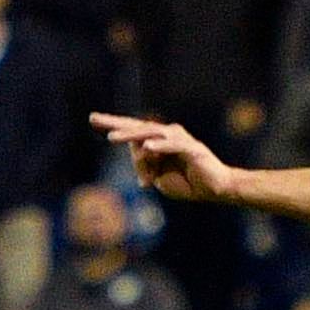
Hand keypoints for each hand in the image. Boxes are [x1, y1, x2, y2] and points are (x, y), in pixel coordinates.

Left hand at [92, 112, 234, 201]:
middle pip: (138, 127)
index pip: (134, 131)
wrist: (216, 190)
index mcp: (159, 141)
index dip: (114, 125)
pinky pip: (173, 146)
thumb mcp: (159, 179)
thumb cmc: (188, 183)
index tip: (93, 119)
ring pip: (152, 134)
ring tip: (112, 138)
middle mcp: (168, 135)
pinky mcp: (193, 149)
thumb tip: (137, 155)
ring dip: (131, 135)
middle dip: (115, 124)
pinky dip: (160, 147)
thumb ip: (145, 167)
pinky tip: (146, 147)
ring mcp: (180, 140)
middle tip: (94, 119)